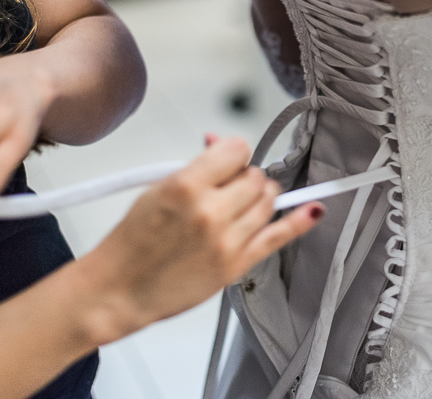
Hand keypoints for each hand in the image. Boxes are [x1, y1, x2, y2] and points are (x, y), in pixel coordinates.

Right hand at [81, 137, 323, 342]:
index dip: (232, 152)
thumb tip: (220, 142)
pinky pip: (278, 237)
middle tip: (229, 186)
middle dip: (245, 176)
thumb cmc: (131, 242)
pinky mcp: (236, 265)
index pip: (236, 149)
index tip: (227, 158)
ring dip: (261, 195)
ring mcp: (227, 240)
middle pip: (255, 176)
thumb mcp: (155, 189)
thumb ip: (196, 167)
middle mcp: (211, 212)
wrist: (118, 289)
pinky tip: (314, 209)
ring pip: (269, 201)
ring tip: (244, 201)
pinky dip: (300, 221)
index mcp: (186, 186)